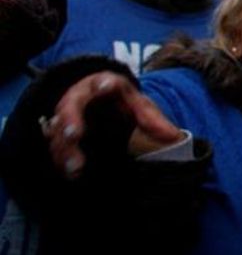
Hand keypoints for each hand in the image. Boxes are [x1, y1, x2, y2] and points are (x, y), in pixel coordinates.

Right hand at [40, 72, 182, 178]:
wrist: (101, 107)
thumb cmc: (122, 103)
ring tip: (75, 166)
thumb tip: (173, 137)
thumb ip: (153, 119)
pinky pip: (56, 146)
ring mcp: (66, 116)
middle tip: (73, 134)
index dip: (103, 84)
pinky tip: (72, 173)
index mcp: (103, 84)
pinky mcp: (60, 135)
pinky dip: (62, 159)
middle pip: (70, 105)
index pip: (103, 80)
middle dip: (70, 119)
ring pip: (58, 129)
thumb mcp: (140, 107)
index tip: (105, 87)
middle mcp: (79, 97)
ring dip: (65, 148)